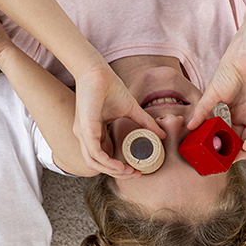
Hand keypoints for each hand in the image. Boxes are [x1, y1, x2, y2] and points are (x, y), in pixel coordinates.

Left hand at [73, 62, 166, 178]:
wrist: (97, 71)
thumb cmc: (109, 87)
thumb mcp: (131, 109)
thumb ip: (144, 122)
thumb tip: (162, 134)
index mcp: (93, 131)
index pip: (103, 156)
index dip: (118, 166)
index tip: (136, 168)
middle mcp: (85, 135)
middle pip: (97, 164)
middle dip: (117, 173)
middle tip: (135, 174)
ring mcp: (83, 133)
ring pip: (94, 163)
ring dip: (112, 171)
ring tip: (129, 172)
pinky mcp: (85, 130)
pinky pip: (94, 154)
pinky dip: (108, 163)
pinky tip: (121, 166)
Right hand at [186, 40, 245, 160]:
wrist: (242, 56)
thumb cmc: (229, 71)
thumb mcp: (211, 96)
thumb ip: (202, 112)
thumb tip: (190, 126)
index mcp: (240, 114)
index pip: (235, 135)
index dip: (228, 147)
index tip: (218, 155)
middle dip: (238, 152)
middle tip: (227, 160)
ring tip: (236, 156)